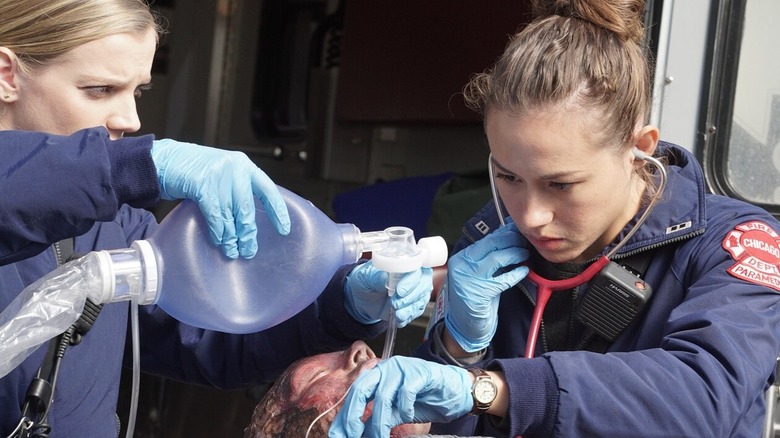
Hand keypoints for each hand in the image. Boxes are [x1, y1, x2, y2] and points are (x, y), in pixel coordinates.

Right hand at [151, 139, 289, 258]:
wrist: (167, 160)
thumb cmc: (196, 169)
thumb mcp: (224, 172)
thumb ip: (238, 189)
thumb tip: (248, 221)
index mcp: (244, 165)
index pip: (268, 190)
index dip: (278, 211)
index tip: (284, 229)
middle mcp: (235, 168)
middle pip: (247, 208)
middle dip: (248, 232)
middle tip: (249, 250)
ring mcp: (218, 175)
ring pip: (230, 214)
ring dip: (231, 236)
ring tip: (232, 250)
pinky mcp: (202, 184)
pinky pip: (214, 215)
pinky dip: (217, 230)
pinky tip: (219, 240)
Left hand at [329, 356, 471, 437]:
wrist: (458, 391)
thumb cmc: (427, 400)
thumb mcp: (398, 413)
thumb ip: (379, 420)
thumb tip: (358, 434)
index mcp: (378, 375)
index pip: (355, 394)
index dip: (345, 416)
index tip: (338, 436)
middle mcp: (387, 368)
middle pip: (361, 389)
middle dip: (352, 416)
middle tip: (351, 436)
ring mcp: (403, 367)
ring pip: (383, 396)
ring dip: (379, 421)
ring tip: (381, 436)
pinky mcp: (420, 371)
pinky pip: (406, 392)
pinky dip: (405, 407)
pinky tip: (410, 413)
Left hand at [344, 261, 432, 326]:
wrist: (362, 298)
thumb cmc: (365, 280)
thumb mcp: (365, 277)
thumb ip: (375, 277)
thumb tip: (385, 278)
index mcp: (404, 261)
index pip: (417, 266)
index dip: (412, 279)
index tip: (400, 291)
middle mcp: (413, 275)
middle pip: (423, 283)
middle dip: (411, 296)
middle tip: (395, 303)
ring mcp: (415, 290)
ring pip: (422, 299)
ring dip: (409, 308)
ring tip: (396, 313)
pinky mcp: (413, 304)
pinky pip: (417, 311)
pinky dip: (408, 316)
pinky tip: (399, 318)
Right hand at [445, 220, 528, 351]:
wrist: (464, 326)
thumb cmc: (474, 299)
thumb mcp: (477, 275)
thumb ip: (489, 258)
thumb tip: (508, 238)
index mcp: (461, 259)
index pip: (486, 240)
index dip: (504, 233)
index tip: (517, 230)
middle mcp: (462, 266)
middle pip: (491, 244)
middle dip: (511, 240)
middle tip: (525, 240)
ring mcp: (469, 279)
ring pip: (497, 258)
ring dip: (515, 254)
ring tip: (525, 254)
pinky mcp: (479, 293)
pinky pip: (503, 279)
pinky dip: (516, 274)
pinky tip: (524, 271)